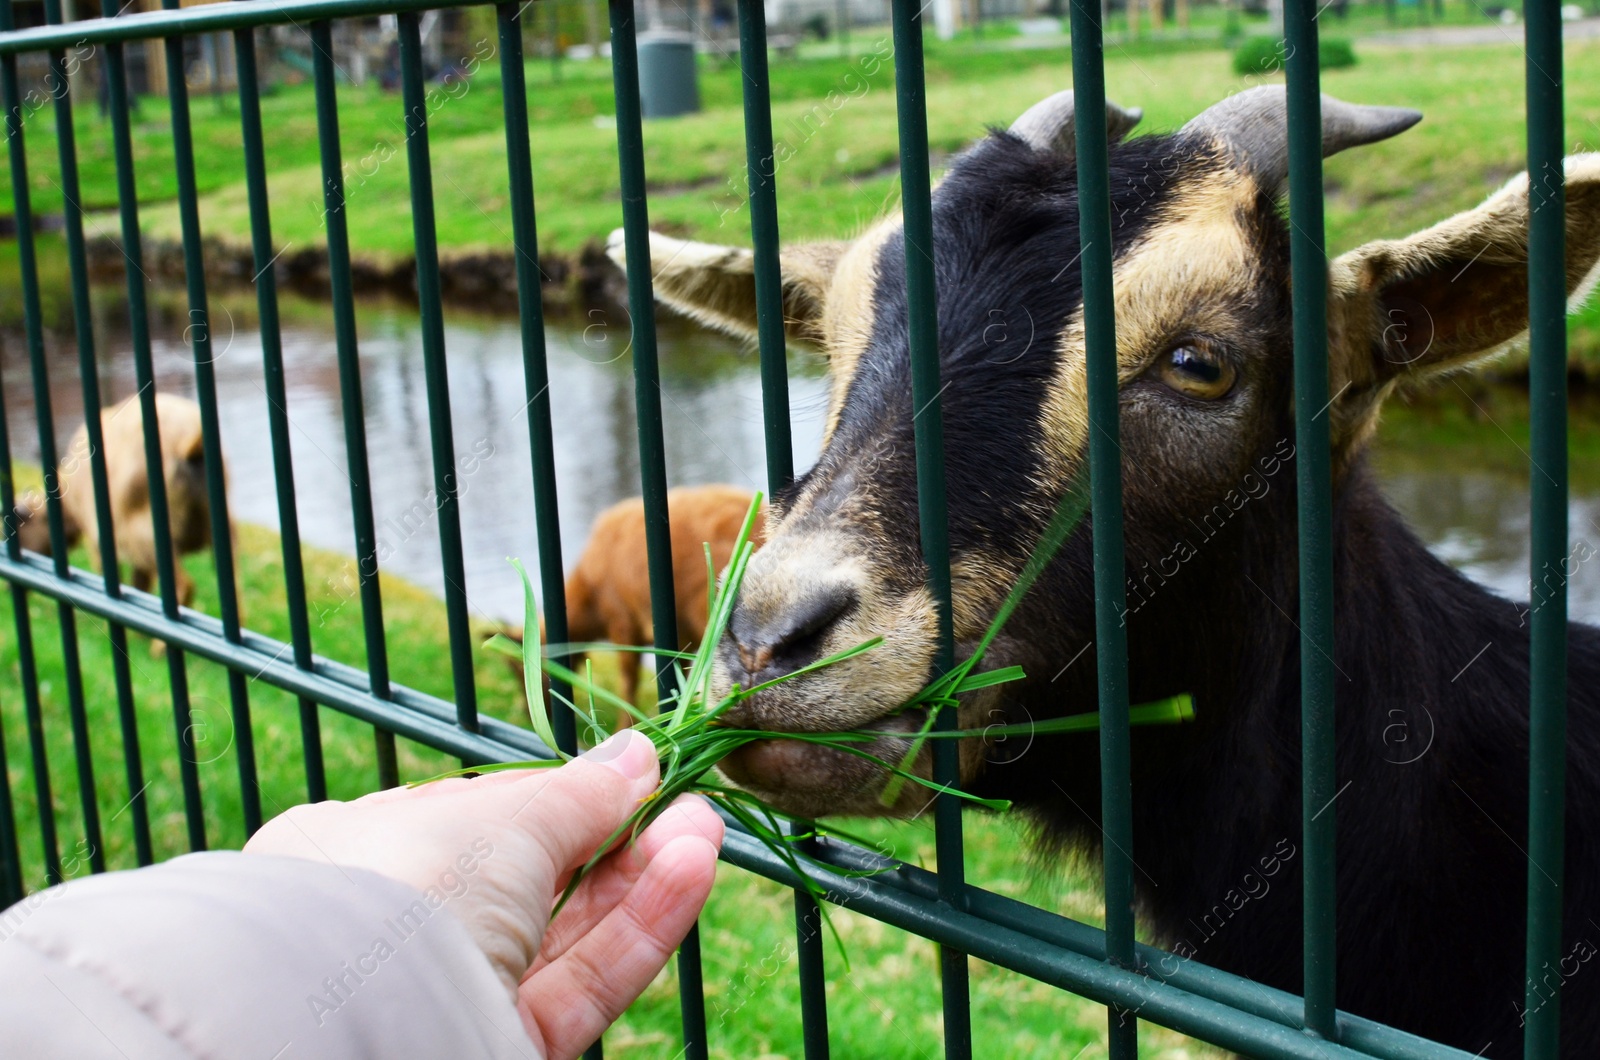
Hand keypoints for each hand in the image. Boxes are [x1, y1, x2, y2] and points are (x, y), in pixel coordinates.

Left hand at [243, 729, 722, 1057]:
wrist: (366, 1027)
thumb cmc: (409, 888)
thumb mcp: (502, 820)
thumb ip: (578, 794)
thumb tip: (637, 754)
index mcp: (363, 851)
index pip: (476, 816)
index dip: (557, 793)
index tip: (631, 771)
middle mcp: (401, 926)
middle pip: (531, 880)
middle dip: (616, 836)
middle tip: (684, 799)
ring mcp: (452, 993)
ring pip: (564, 934)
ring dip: (641, 878)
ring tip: (704, 828)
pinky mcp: (501, 1047)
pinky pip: (581, 983)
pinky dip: (639, 928)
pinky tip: (690, 869)